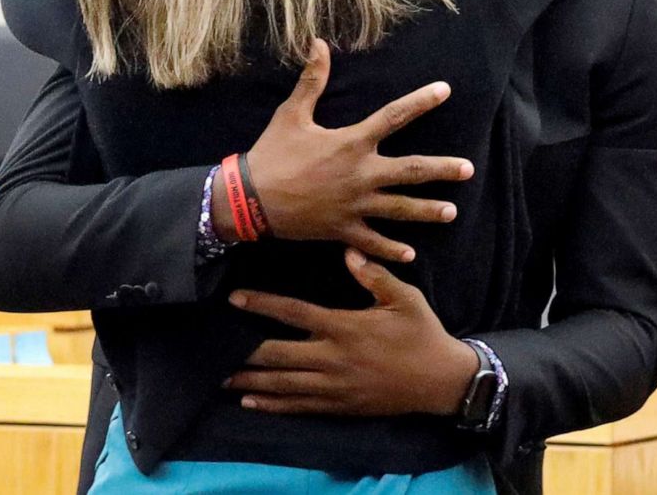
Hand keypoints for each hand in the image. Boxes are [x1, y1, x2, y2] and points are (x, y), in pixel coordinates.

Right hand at [222, 39, 473, 261]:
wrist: (250, 199)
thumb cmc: (272, 154)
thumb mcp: (292, 113)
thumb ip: (312, 80)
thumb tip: (318, 43)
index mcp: (352, 143)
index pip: (394, 116)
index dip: (421, 101)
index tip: (445, 91)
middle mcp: (361, 174)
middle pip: (412, 171)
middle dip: (442, 170)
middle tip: (468, 170)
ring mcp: (355, 205)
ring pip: (401, 209)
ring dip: (428, 211)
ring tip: (452, 212)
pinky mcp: (343, 230)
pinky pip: (373, 242)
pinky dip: (392, 250)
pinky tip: (410, 255)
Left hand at [224, 248, 479, 416]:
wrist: (441, 381)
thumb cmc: (422, 334)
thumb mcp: (405, 298)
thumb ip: (375, 275)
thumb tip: (350, 251)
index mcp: (345, 328)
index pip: (294, 313)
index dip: (262, 304)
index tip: (235, 298)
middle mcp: (333, 359)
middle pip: (277, 355)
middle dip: (245, 354)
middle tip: (215, 350)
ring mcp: (335, 386)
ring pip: (283, 385)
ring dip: (251, 383)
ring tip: (223, 380)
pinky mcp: (341, 406)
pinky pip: (300, 407)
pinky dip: (274, 405)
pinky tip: (252, 404)